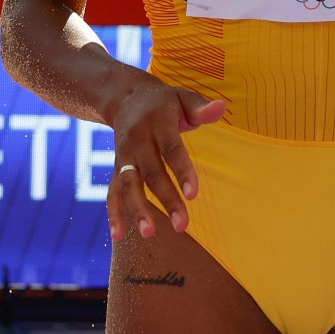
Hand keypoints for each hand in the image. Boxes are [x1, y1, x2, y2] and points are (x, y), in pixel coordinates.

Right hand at [104, 71, 227, 240]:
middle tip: (181, 225)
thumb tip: (221, 108)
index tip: (193, 195)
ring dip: (137, 209)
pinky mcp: (115, 167)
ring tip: (149, 234)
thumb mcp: (183, 97)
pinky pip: (112, 191)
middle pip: (151, 172)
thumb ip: (201, 107)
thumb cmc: (164, 102)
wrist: (124, 97)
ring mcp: (123, 155)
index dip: (182, 172)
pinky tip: (118, 236)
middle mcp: (137, 139)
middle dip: (165, 199)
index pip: (171, 149)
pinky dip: (113, 213)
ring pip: (128, 184)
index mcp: (157, 121)